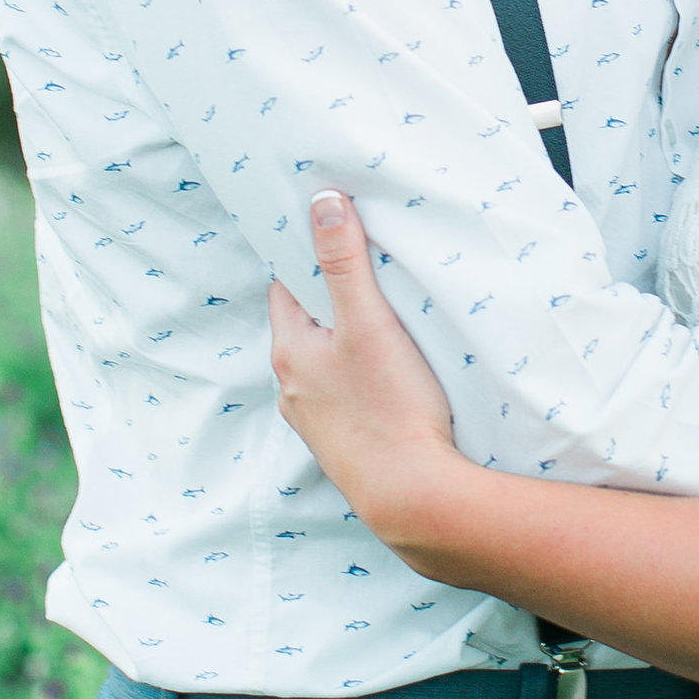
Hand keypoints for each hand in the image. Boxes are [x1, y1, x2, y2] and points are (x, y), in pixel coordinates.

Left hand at [268, 189, 460, 545]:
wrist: (412, 496)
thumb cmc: (391, 408)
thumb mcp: (369, 322)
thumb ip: (344, 262)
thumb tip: (321, 201)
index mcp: (289, 352)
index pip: (286, 286)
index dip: (309, 258)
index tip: (335, 235)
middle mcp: (292, 388)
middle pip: (307, 324)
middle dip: (333, 299)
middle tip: (370, 272)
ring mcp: (316, 421)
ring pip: (326, 363)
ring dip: (348, 342)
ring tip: (386, 324)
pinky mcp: (343, 445)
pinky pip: (346, 395)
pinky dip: (361, 379)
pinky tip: (391, 380)